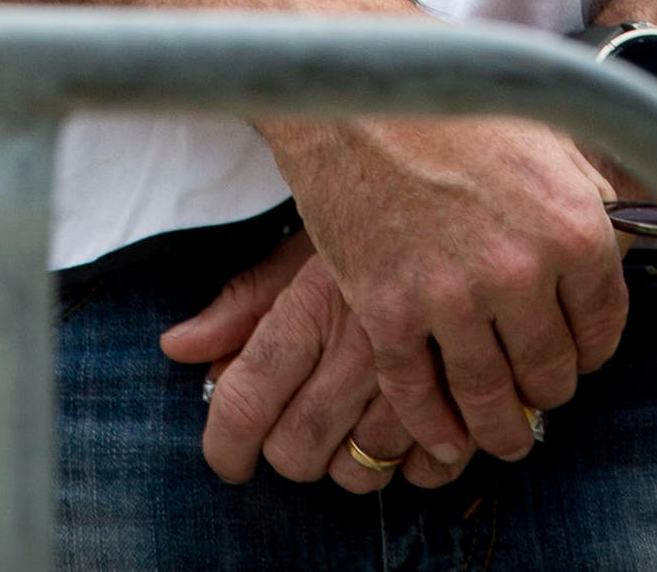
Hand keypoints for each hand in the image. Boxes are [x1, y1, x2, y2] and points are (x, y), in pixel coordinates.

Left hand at [165, 235, 475, 492]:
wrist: (478, 186)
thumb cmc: (381, 219)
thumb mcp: (305, 242)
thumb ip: (244, 300)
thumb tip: (178, 349)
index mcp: (314, 304)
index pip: (247, 400)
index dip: (225, 446)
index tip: (227, 461)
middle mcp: (363, 347)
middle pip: (298, 449)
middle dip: (286, 452)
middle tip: (298, 427)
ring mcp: (424, 377)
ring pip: (361, 470)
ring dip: (348, 460)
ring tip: (356, 421)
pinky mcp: (478, 397)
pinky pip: (429, 471)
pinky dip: (413, 465)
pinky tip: (411, 429)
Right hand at [247, 112, 626, 476]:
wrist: (357, 79)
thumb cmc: (456, 98)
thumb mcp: (548, 133)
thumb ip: (585, 196)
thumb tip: (621, 244)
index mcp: (573, 227)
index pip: (602, 329)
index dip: (590, 350)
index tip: (576, 354)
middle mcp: (521, 271)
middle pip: (550, 372)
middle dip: (547, 389)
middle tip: (536, 391)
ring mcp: (451, 296)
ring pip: (488, 398)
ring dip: (499, 429)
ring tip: (502, 437)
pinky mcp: (387, 309)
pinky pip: (417, 394)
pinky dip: (433, 425)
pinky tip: (444, 437)